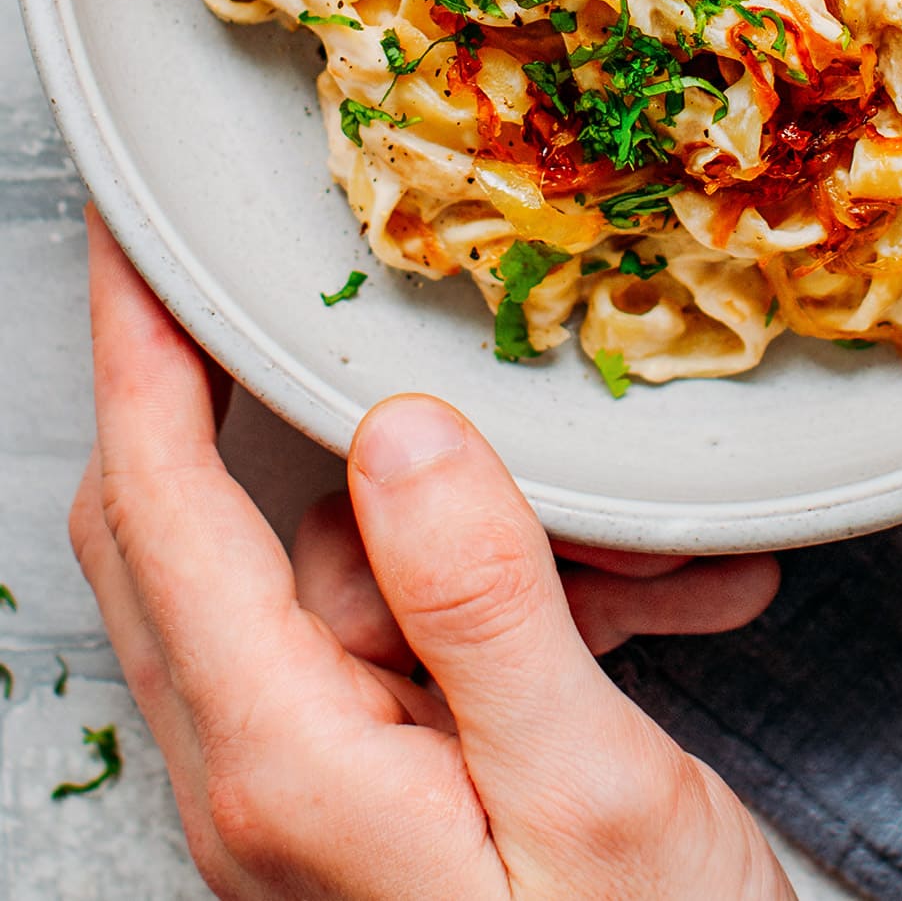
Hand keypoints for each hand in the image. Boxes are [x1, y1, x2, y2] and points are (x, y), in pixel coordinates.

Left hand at [70, 209, 792, 899]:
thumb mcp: (592, 794)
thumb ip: (486, 607)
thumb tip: (397, 433)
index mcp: (284, 766)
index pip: (161, 505)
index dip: (135, 346)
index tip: (131, 234)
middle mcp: (262, 775)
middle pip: (204, 522)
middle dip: (296, 411)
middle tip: (324, 295)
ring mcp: (307, 789)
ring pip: (340, 574)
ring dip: (486, 533)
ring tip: (644, 560)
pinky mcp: (366, 793)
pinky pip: (407, 640)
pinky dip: (515, 601)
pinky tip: (638, 609)